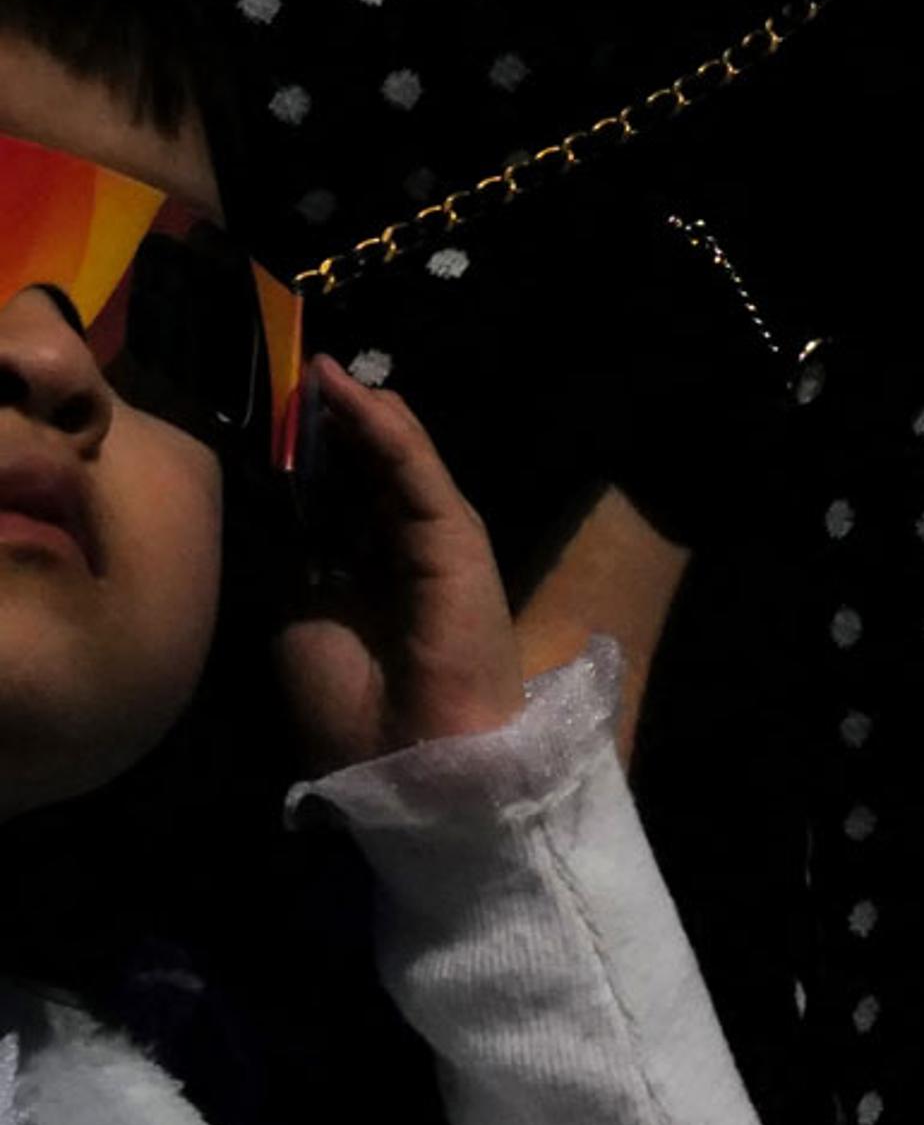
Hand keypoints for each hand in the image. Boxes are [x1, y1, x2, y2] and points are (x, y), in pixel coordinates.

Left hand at [277, 359, 530, 770]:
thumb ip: (292, 566)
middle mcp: (404, 549)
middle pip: (366, 472)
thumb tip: (268, 510)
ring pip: (394, 460)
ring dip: (356, 414)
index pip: (338, 501)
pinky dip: (385, 430)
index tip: (268, 423)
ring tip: (318, 371)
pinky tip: (353, 396)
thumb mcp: (296, 623)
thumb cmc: (352, 705)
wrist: (411, 753)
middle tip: (293, 379)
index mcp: (369, 575)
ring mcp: (435, 537)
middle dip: (331, 427)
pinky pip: (415, 472)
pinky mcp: (455, 534)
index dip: (306, 462)